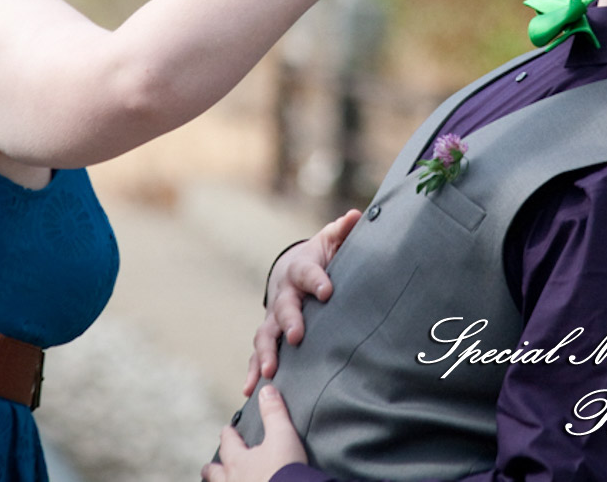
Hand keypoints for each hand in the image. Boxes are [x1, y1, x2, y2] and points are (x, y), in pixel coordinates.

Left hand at [203, 386, 306, 481]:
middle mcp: (232, 481)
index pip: (228, 442)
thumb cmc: (284, 470)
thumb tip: (266, 389)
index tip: (226, 429)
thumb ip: (274, 412)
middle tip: (209, 467)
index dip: (228, 434)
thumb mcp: (283, 436)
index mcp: (239, 461)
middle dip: (212, 469)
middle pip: (215, 474)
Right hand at [244, 208, 361, 395]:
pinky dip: (253, 371)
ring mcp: (273, 317)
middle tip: (298, 335)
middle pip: (283, 307)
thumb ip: (343, 231)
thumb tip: (357, 216)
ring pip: (265, 334)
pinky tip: (250, 390)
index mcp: (300, 270)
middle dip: (290, 321)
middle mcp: (283, 294)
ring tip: (270, 371)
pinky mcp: (269, 335)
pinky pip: (258, 354)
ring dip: (266, 353)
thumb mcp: (331, 241)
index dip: (317, 281)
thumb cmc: (319, 258)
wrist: (291, 270)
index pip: (308, 273)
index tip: (328, 291)